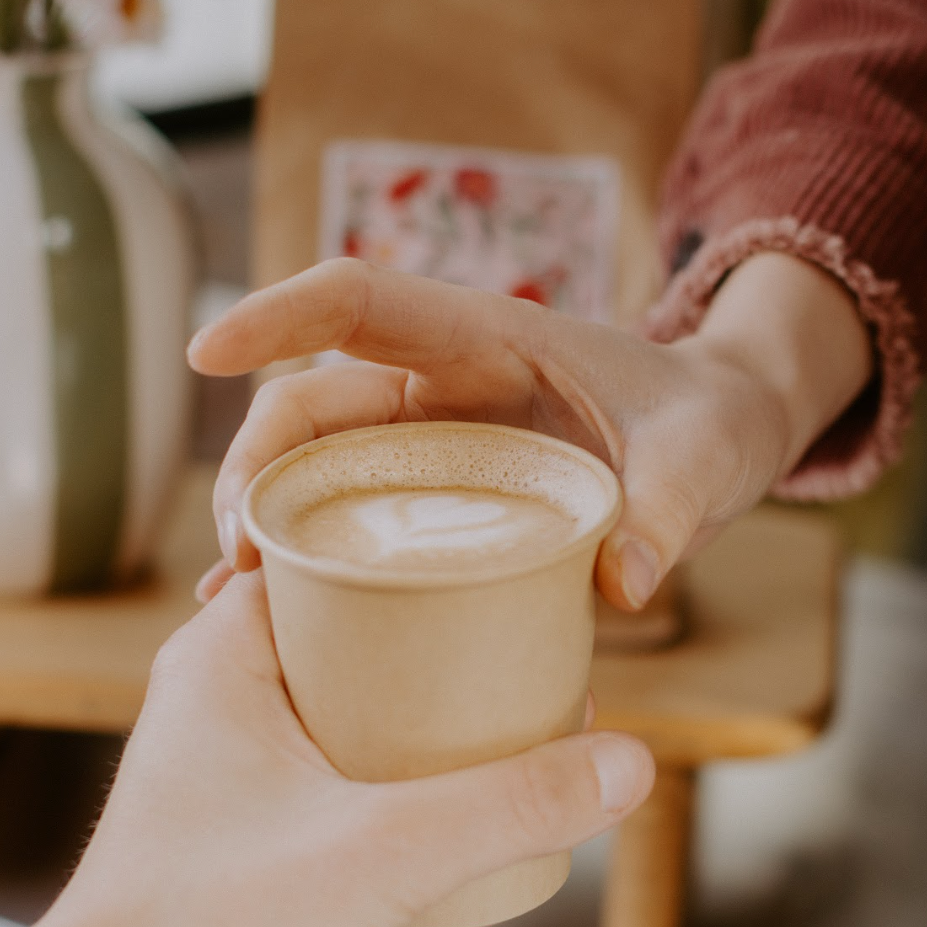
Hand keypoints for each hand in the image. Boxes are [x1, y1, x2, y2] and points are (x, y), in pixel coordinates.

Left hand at [0, 570, 655, 926]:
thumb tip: (624, 764)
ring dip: (429, 726)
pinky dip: (403, 797)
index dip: (418, 549)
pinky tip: (464, 830)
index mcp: (225, 657)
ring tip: (517, 729)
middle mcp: (219, 702)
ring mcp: (231, 778)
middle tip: (531, 646)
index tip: (500, 554)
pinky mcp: (246, 848)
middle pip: (356, 635)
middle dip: (446, 645)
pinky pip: (344, 793)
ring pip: (353, 719)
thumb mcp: (379, 859)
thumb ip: (507, 808)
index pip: (330, 552)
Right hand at [187, 254, 870, 610]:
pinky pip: (354, 524)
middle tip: (240, 549)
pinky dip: (308, 566)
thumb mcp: (704, 459)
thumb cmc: (708, 425)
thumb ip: (671, 511)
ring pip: (316, 468)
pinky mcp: (437, 502)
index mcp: (486, 335)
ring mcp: (431, 444)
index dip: (277, 315)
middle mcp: (439, 383)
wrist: (721, 440)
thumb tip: (621, 583)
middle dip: (256, 464)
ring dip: (266, 523)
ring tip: (233, 599)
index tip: (205, 352)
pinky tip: (271, 626)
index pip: (358, 299)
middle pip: (310, 403)